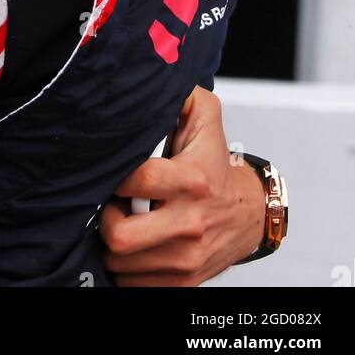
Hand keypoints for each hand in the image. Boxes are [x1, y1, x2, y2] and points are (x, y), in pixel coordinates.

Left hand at [99, 87, 265, 285]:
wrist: (248, 215)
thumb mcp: (204, 118)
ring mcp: (185, 258)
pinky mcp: (183, 283)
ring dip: (116, 244)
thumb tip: (157, 70)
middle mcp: (189, 222)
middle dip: (106, 219)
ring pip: (121, 262)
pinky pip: (134, 284)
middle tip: (112, 206)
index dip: (114, 176)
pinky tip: (137, 246)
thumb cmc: (216, 165)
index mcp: (191, 180)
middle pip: (120, 235)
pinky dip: (128, 267)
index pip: (136, 180)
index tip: (111, 171)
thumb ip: (180, 92)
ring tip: (126, 223)